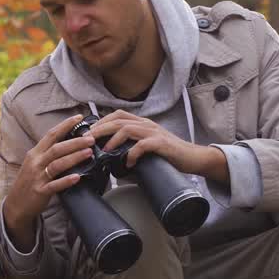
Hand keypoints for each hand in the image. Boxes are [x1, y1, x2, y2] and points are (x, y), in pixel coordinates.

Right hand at [2, 114, 96, 249]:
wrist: (16, 204)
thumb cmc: (29, 182)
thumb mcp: (35, 164)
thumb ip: (48, 154)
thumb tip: (70, 144)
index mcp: (35, 153)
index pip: (51, 135)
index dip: (65, 125)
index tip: (79, 118)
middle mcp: (36, 162)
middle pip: (57, 148)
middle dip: (75, 142)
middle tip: (91, 138)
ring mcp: (37, 177)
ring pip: (57, 164)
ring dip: (74, 157)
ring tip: (89, 153)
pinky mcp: (40, 191)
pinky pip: (54, 185)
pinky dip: (66, 180)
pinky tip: (77, 177)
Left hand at [89, 111, 228, 183]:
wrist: (192, 158)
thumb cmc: (168, 154)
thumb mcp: (147, 147)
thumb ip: (132, 147)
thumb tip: (111, 159)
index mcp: (142, 123)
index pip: (117, 115)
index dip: (101, 121)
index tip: (88, 132)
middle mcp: (147, 124)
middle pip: (118, 120)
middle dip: (100, 129)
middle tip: (87, 140)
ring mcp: (154, 132)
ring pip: (128, 128)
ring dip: (112, 139)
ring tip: (103, 151)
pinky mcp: (161, 143)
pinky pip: (143, 145)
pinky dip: (132, 154)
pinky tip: (127, 163)